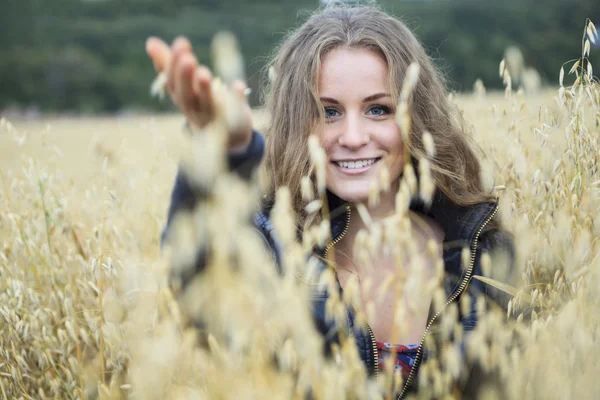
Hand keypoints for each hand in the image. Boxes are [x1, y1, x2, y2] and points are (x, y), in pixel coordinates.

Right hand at [145, 36, 252, 150]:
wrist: (229, 138)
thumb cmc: (203, 105)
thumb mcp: (185, 87)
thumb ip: (169, 65)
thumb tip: (150, 42)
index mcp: (183, 99)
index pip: (173, 83)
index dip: (174, 65)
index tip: (181, 42)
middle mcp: (196, 110)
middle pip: (186, 97)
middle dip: (185, 78)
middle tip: (188, 59)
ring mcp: (215, 118)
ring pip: (207, 106)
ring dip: (205, 90)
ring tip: (204, 72)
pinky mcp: (236, 122)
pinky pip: (236, 113)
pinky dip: (237, 99)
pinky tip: (238, 84)